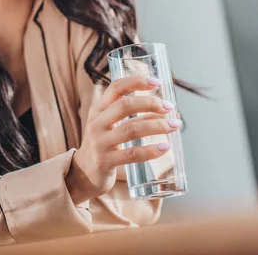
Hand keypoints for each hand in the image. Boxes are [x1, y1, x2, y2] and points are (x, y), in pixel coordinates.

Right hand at [66, 75, 180, 203]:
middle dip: (151, 103)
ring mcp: (99, 142)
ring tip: (174, 125)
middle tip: (170, 108)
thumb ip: (137, 118)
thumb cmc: (104, 146)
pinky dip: (151, 150)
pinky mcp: (104, 162)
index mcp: (98, 109)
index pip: (116, 88)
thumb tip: (170, 112)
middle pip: (125, 105)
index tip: (157, 82)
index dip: (136, 82)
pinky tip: (165, 147)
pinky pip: (132, 154)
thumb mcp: (113, 127)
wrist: (83, 175)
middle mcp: (96, 123)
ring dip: (157, 125)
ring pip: (131, 129)